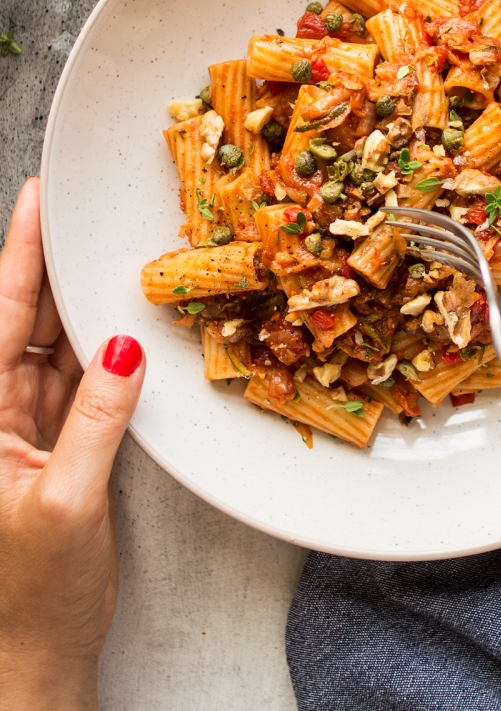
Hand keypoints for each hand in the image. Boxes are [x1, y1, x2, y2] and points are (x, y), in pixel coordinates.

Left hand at [0, 178, 144, 710]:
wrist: (33, 659)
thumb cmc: (32, 596)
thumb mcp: (69, 504)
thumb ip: (96, 420)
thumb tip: (122, 349)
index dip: (19, 254)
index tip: (37, 199)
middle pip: (24, 322)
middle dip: (53, 267)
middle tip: (85, 213)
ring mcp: (27, 428)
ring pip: (56, 347)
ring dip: (82, 307)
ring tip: (110, 257)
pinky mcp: (58, 445)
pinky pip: (79, 381)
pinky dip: (102, 352)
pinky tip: (120, 322)